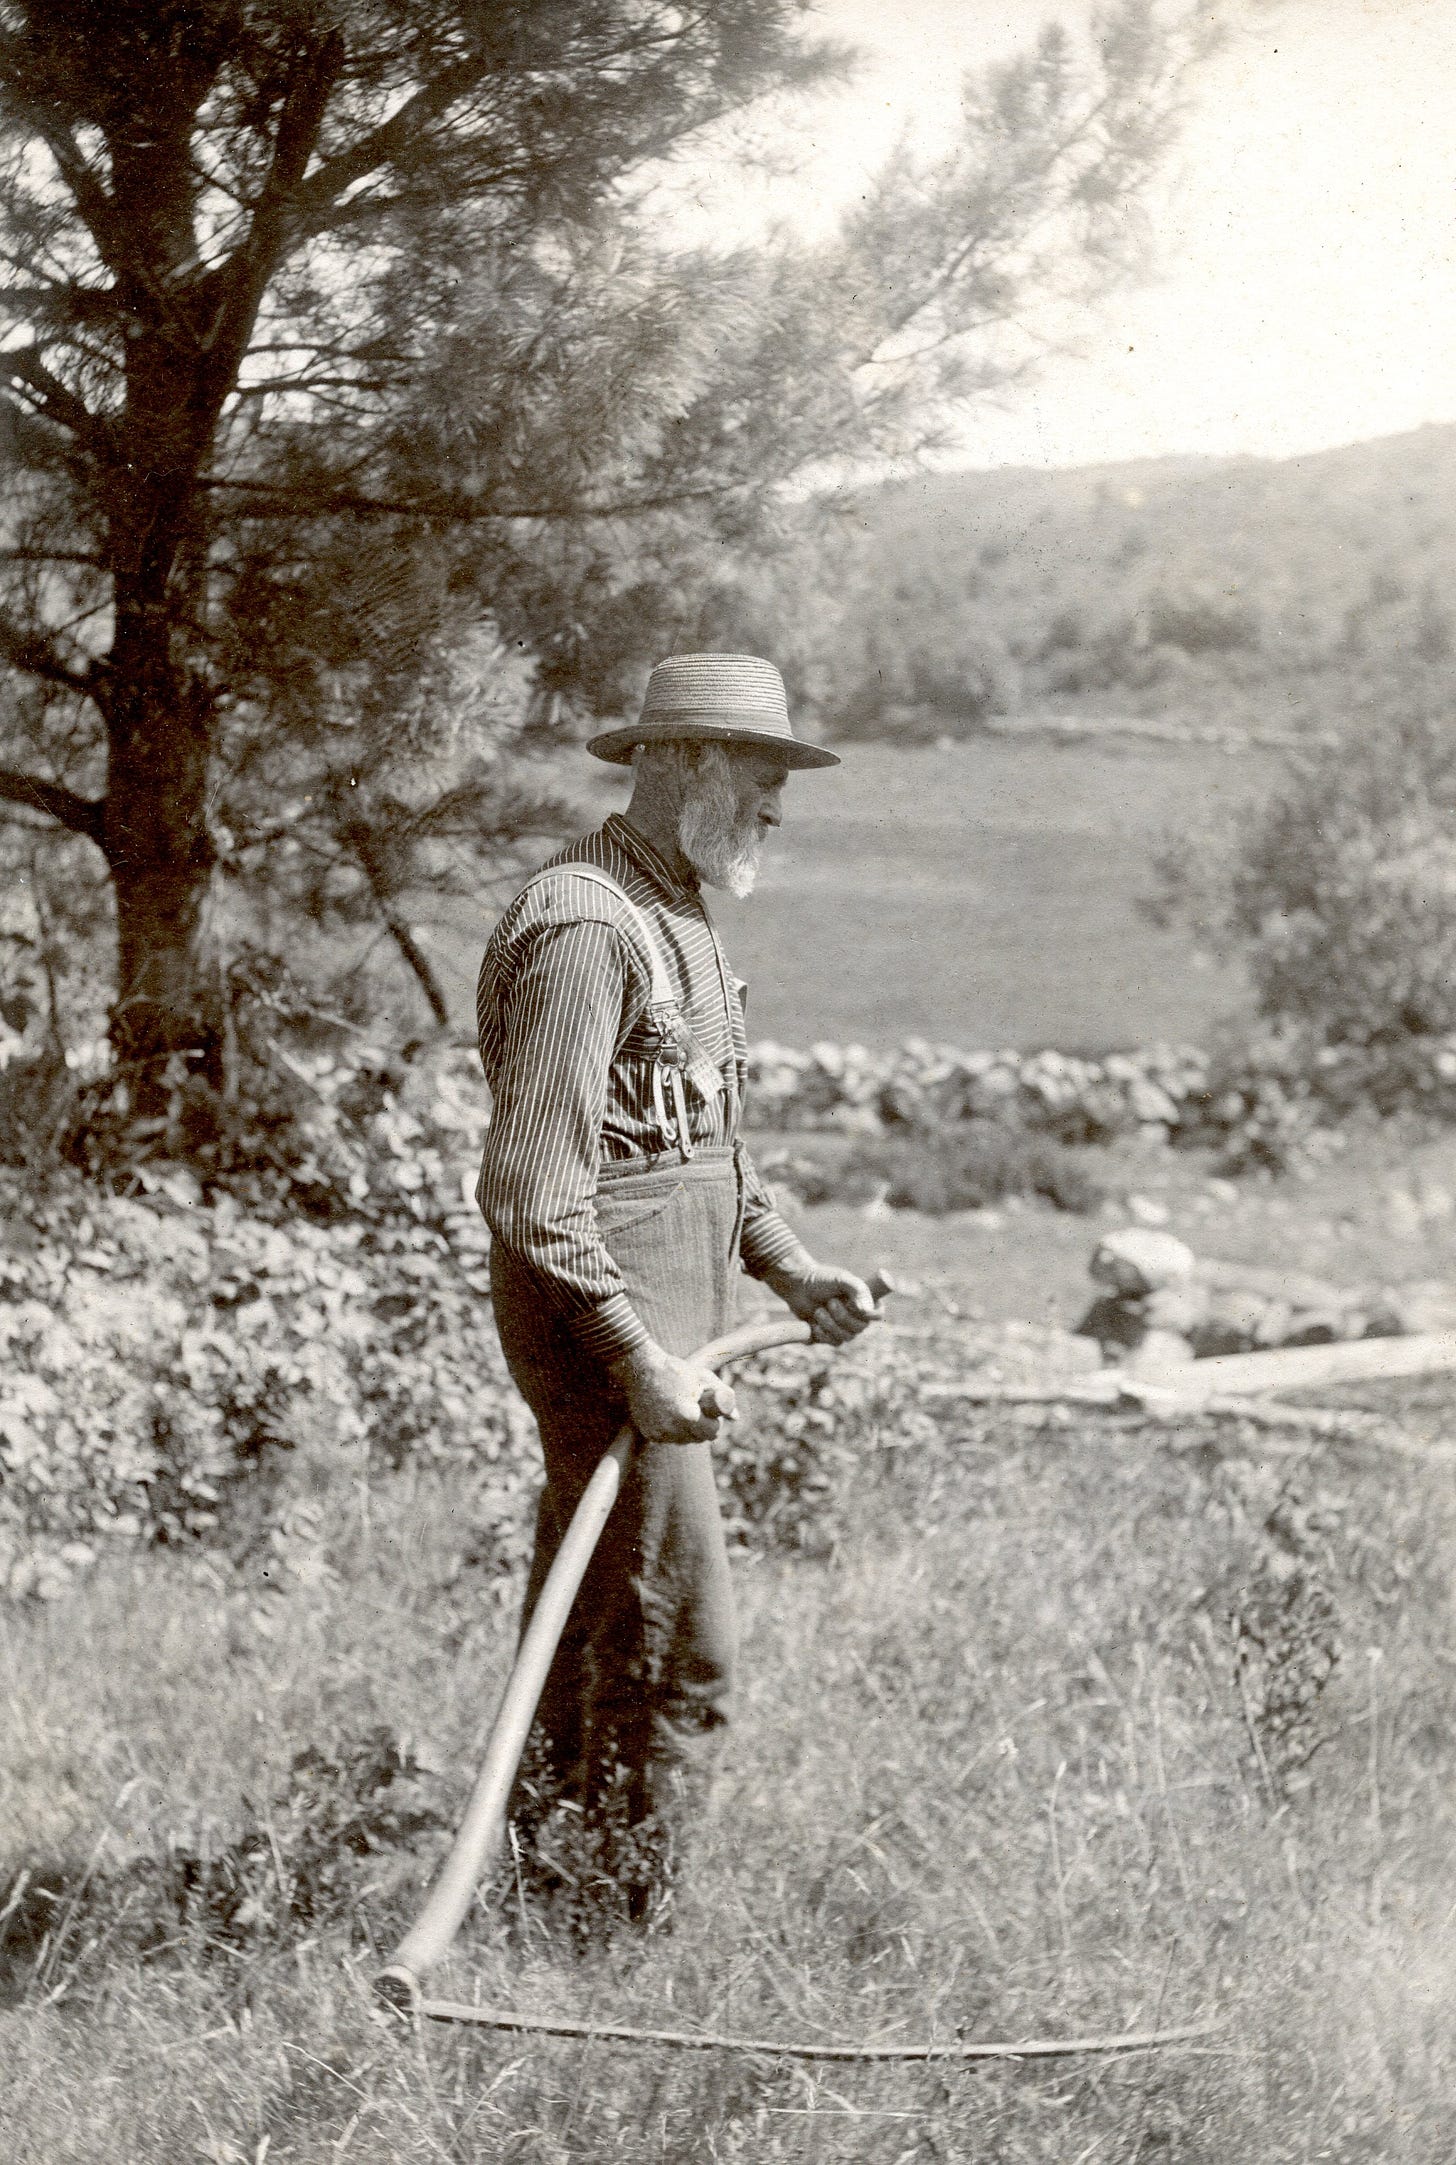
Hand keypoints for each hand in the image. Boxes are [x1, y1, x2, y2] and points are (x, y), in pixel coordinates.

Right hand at [608, 1340, 737, 1445]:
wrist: (640, 1368)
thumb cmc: (677, 1370)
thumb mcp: (704, 1378)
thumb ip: (724, 1398)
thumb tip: (736, 1418)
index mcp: (688, 1416)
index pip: (712, 1432)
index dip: (714, 1421)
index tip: (708, 1410)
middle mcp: (672, 1429)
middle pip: (698, 1439)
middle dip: (701, 1427)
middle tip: (696, 1408)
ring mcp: (659, 1433)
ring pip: (683, 1441)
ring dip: (687, 1430)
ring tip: (681, 1408)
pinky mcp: (649, 1434)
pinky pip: (668, 1438)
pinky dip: (671, 1429)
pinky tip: (668, 1412)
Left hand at [772, 1262, 879, 1345]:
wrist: (797, 1286)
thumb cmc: (821, 1279)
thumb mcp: (841, 1279)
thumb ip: (858, 1290)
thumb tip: (867, 1311)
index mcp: (863, 1301)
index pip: (877, 1314)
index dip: (870, 1315)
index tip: (855, 1307)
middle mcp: (856, 1316)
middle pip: (860, 1328)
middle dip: (843, 1317)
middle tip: (830, 1302)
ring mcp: (842, 1327)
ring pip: (846, 1337)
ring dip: (830, 1324)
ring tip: (818, 1311)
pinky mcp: (828, 1336)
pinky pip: (833, 1342)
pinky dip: (822, 1333)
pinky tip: (813, 1322)